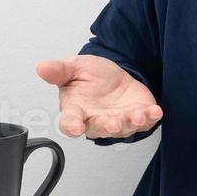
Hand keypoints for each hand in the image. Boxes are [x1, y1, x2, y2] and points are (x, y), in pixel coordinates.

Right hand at [36, 54, 162, 138]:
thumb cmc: (90, 76)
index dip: (71, 126)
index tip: (75, 128)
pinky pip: (145, 121)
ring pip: (125, 127)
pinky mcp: (137, 116)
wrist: (114, 74)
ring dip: (132, 122)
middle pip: (100, 128)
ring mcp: (119, 120)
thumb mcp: (74, 68)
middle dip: (107, 126)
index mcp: (77, 110)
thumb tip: (42, 67)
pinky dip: (150, 117)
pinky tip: (155, 111)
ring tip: (138, 115)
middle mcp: (97, 119)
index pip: (70, 122)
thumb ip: (59, 71)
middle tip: (113, 123)